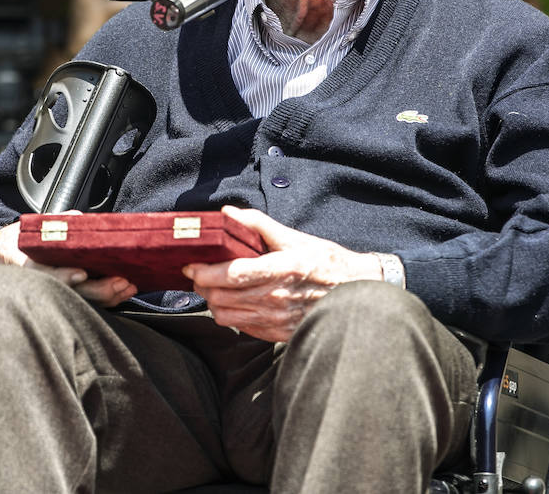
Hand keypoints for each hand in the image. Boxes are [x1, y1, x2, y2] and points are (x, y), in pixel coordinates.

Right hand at [0, 219, 136, 307]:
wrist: (0, 260)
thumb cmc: (16, 243)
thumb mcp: (29, 229)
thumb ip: (54, 224)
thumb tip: (77, 220)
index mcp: (26, 266)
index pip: (45, 275)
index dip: (63, 276)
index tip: (81, 273)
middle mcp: (40, 286)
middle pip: (70, 294)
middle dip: (98, 289)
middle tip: (120, 281)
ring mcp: (53, 295)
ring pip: (82, 302)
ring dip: (108, 296)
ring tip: (128, 286)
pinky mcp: (65, 299)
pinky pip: (86, 303)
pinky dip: (106, 299)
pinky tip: (122, 291)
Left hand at [182, 206, 383, 342]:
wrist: (357, 295)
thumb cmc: (327, 263)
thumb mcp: (296, 238)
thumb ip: (259, 225)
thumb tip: (227, 214)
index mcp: (282, 269)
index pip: (232, 274)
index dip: (205, 271)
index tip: (191, 264)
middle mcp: (277, 298)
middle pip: (222, 296)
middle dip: (203, 285)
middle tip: (199, 272)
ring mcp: (277, 319)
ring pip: (225, 315)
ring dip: (212, 300)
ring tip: (213, 286)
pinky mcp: (277, 333)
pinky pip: (240, 326)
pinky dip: (229, 314)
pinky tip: (234, 301)